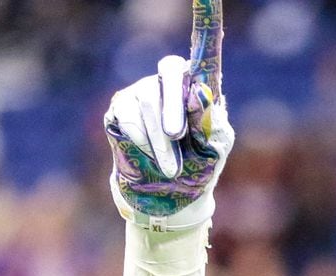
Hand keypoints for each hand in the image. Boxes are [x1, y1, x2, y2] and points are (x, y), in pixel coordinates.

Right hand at [104, 1, 233, 230]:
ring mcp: (143, 94)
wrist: (168, 197)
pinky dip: (142, 139)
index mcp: (201, 90)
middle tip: (179, 134)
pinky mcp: (121, 109)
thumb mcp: (214, 151)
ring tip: (171, 168)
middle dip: (174, 104)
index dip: (205, 19)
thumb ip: (214, 125)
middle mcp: (171, 85)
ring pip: (149, 102)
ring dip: (160, 139)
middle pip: (170, 72)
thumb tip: (202, 96)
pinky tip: (149, 156)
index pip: (205, 50)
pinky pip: (129, 116)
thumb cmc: (198, 172)